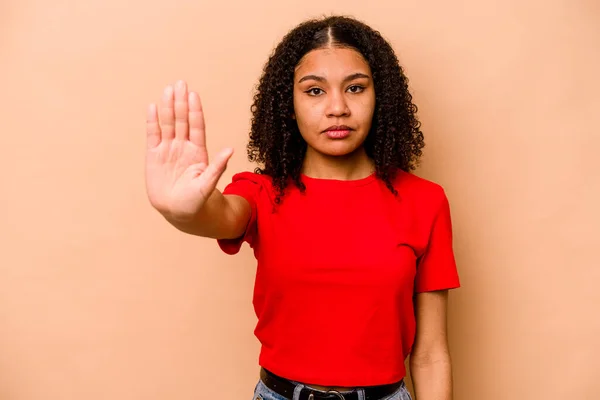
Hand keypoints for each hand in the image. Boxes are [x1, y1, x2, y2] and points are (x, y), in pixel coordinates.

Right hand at [145, 80, 232, 220]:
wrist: (178, 212)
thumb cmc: (196, 200)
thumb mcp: (208, 185)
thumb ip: (217, 167)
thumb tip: (230, 150)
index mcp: (198, 151)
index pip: (197, 126)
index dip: (195, 111)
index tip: (194, 94)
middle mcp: (183, 146)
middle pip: (182, 120)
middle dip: (181, 102)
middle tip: (180, 83)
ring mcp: (168, 149)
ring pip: (168, 124)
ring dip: (167, 107)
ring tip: (168, 90)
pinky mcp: (154, 155)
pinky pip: (153, 135)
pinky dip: (152, 122)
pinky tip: (152, 107)